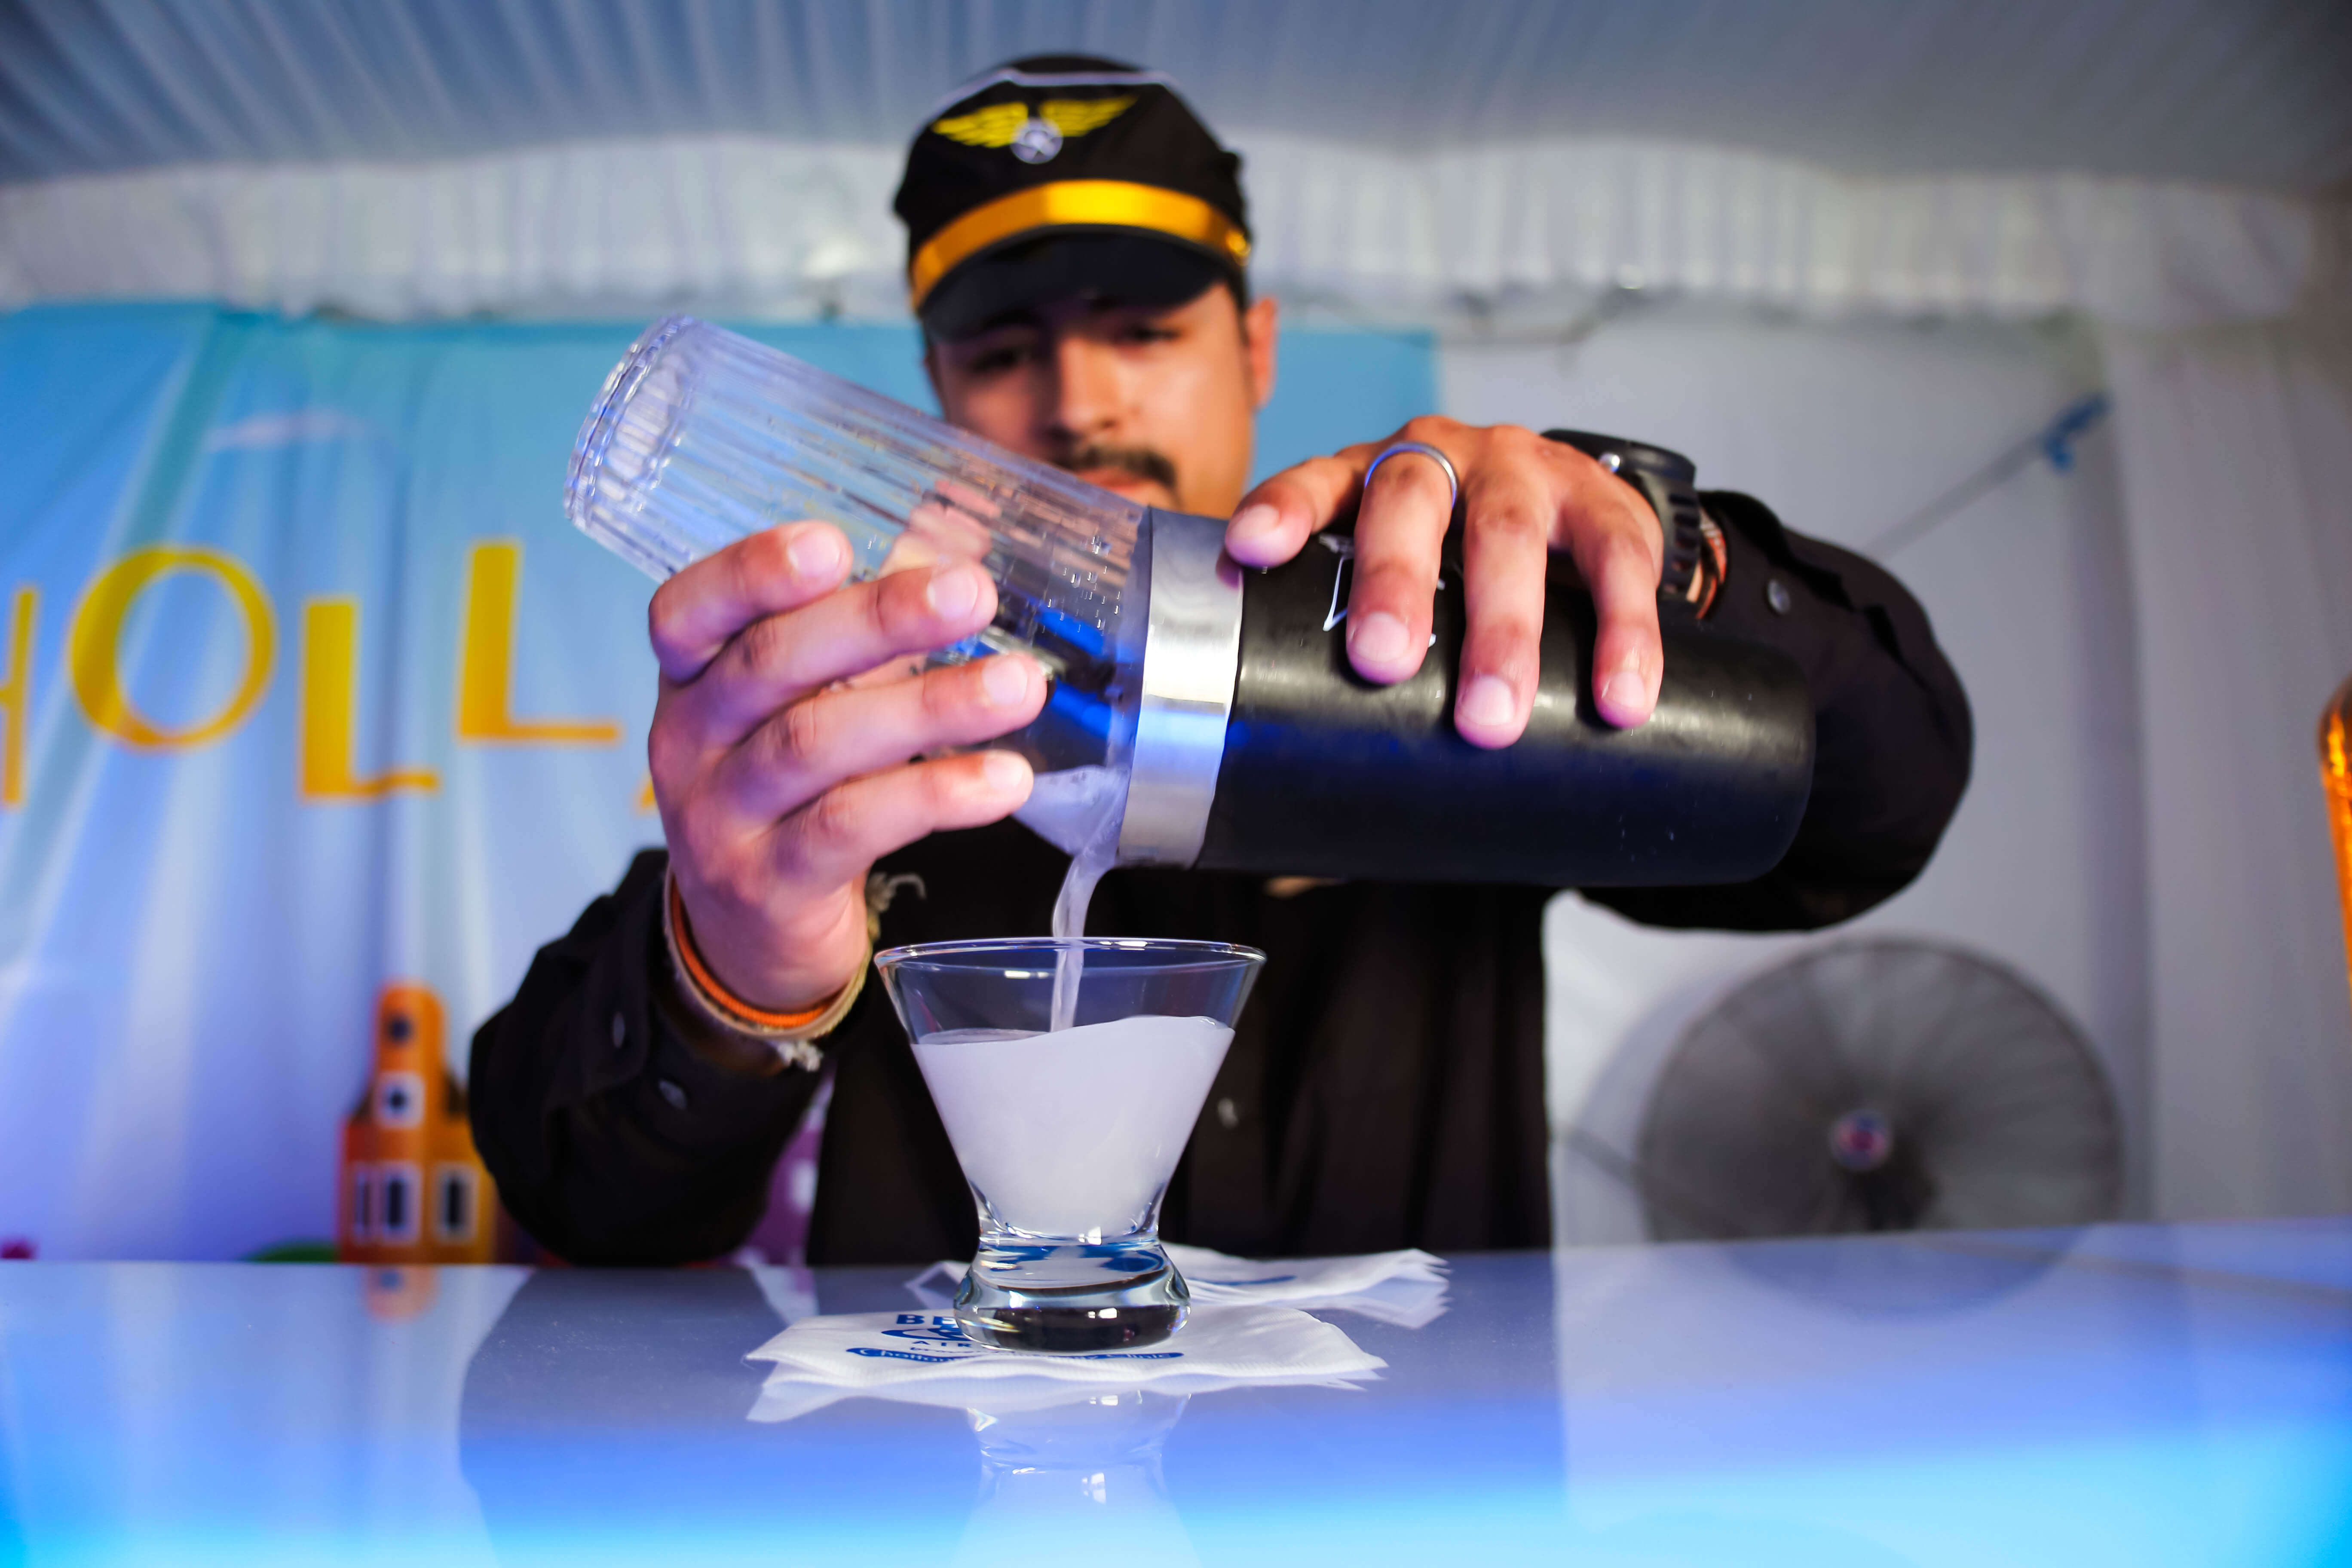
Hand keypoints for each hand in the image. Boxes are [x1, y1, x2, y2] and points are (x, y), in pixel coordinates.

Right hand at [646, 523, 1047, 1010]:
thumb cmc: (791, 790)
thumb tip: (953, 539)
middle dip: (877, 621)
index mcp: (694, 679)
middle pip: (770, 664)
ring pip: (816, 746)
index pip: (687, 611)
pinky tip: (1003, 780)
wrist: (750, 935)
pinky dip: (934, 796)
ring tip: (1019, 687)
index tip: (832, 543)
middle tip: (972, 592)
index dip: (751, 572)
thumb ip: (866, 628)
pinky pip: (852, 828)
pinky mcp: (770, 885)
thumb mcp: (807, 702)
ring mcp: (723, 818)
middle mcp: (692, 742)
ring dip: (928, 708)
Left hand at [1223, 417, 1663, 744]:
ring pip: (1508, 533)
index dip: (1283, 509)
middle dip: (1394, 580)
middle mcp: (1442, 456)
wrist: (1575, 514)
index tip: (1251, 549)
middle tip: (1381, 661)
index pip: (1316, 482)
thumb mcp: (1404, 578)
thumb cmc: (1457, 564)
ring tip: (1492, 716)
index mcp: (1371, 478)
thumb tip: (1304, 780)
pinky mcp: (1604, 504)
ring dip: (1501, 628)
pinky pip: (1616, 561)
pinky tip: (1620, 697)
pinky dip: (1620, 633)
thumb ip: (1354, 635)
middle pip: (1409, 501)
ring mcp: (1524, 471)